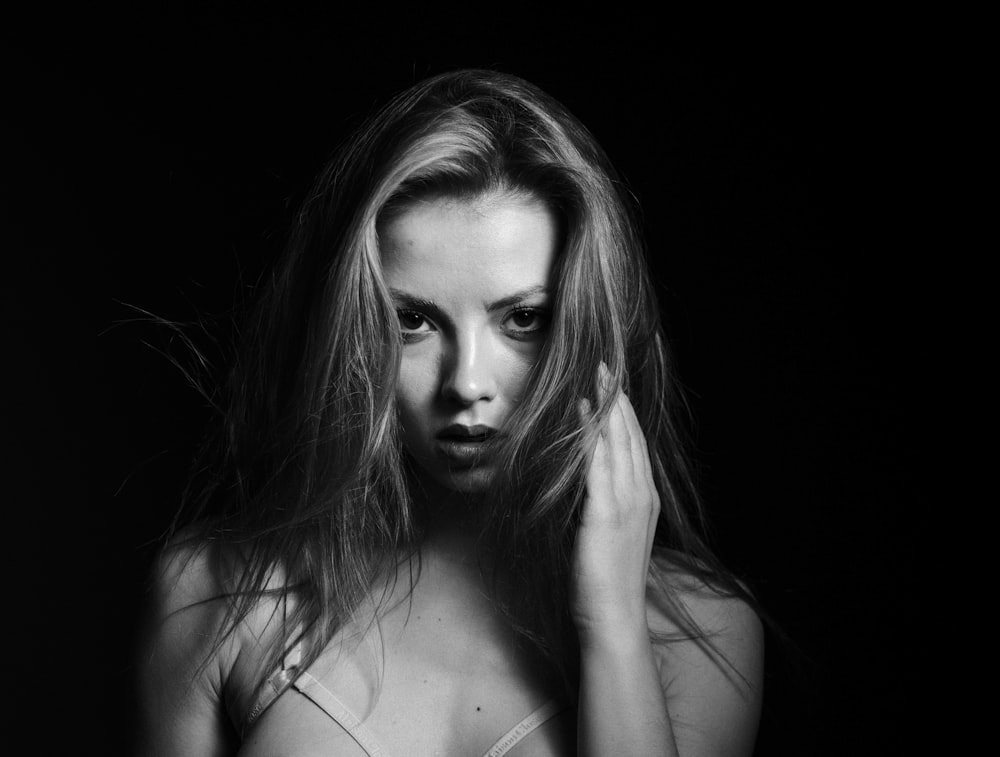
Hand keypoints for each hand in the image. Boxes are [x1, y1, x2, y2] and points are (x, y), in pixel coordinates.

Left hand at [571, 363, 659, 648]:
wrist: (613, 617)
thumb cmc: (607, 581)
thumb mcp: (612, 536)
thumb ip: (605, 507)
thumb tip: (587, 485)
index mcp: (645, 500)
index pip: (636, 447)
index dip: (625, 414)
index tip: (614, 387)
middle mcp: (641, 495)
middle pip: (630, 437)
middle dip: (617, 400)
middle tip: (605, 367)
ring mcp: (626, 503)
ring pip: (618, 443)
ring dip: (606, 408)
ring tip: (596, 378)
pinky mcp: (606, 512)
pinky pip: (598, 464)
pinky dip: (592, 435)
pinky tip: (583, 413)